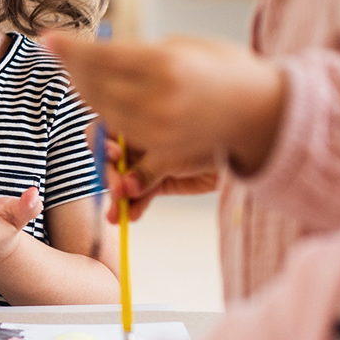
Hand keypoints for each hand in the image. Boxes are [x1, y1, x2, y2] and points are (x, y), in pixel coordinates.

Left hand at [46, 33, 285, 191]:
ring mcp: (160, 129)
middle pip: (94, 86)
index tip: (46, 38)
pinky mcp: (163, 150)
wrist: (265, 111)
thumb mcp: (184, 46)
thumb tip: (99, 53)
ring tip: (76, 72)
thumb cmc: (226, 67)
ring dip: (84, 91)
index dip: (69, 50)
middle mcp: (159, 99)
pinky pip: (119, 134)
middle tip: (58, 53)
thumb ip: (141, 53)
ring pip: (102, 112)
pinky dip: (103, 115)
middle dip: (71, 69)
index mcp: (165, 64)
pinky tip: (97, 99)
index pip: (101, 57)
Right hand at [103, 132, 221, 220]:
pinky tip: (132, 216)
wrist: (237, 150)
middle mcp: (136, 143)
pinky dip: (135, 206)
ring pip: (124, 183)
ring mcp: (145, 164)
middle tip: (117, 192)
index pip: (104, 131)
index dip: (102, 144)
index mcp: (135, 122)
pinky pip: (140, 196)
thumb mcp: (172, 153)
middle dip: (110, 178)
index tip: (113, 155)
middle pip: (109, 161)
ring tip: (117, 216)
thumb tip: (125, 188)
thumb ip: (147, 170)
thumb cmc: (205, 137)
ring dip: (119, 200)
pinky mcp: (157, 184)